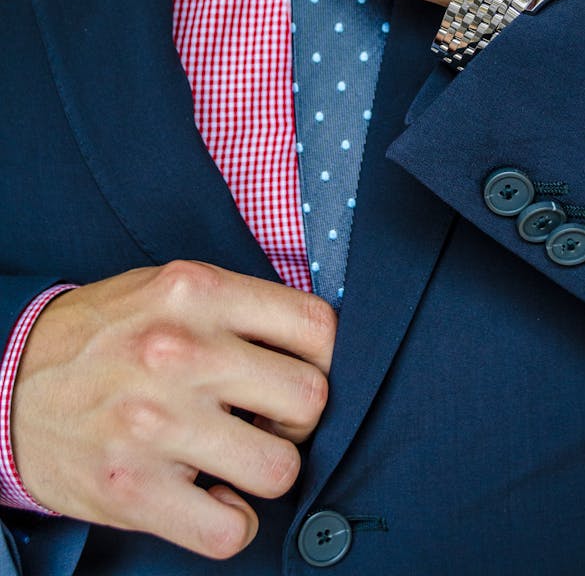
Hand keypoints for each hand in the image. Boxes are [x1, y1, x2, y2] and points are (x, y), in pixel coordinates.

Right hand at [12, 262, 335, 558]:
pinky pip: (231, 530)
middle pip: (310, 400)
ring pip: (280, 470)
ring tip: (233, 458)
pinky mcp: (133, 489)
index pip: (317, 327)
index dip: (321, 359)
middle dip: (297, 418)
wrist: (8, 385)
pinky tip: (209, 497)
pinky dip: (232, 522)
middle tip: (265, 418)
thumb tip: (312, 350)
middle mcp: (180, 351)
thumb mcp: (168, 287)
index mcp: (195, 292)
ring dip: (264, 471)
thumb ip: (237, 307)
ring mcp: (155, 422)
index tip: (297, 372)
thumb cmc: (103, 334)